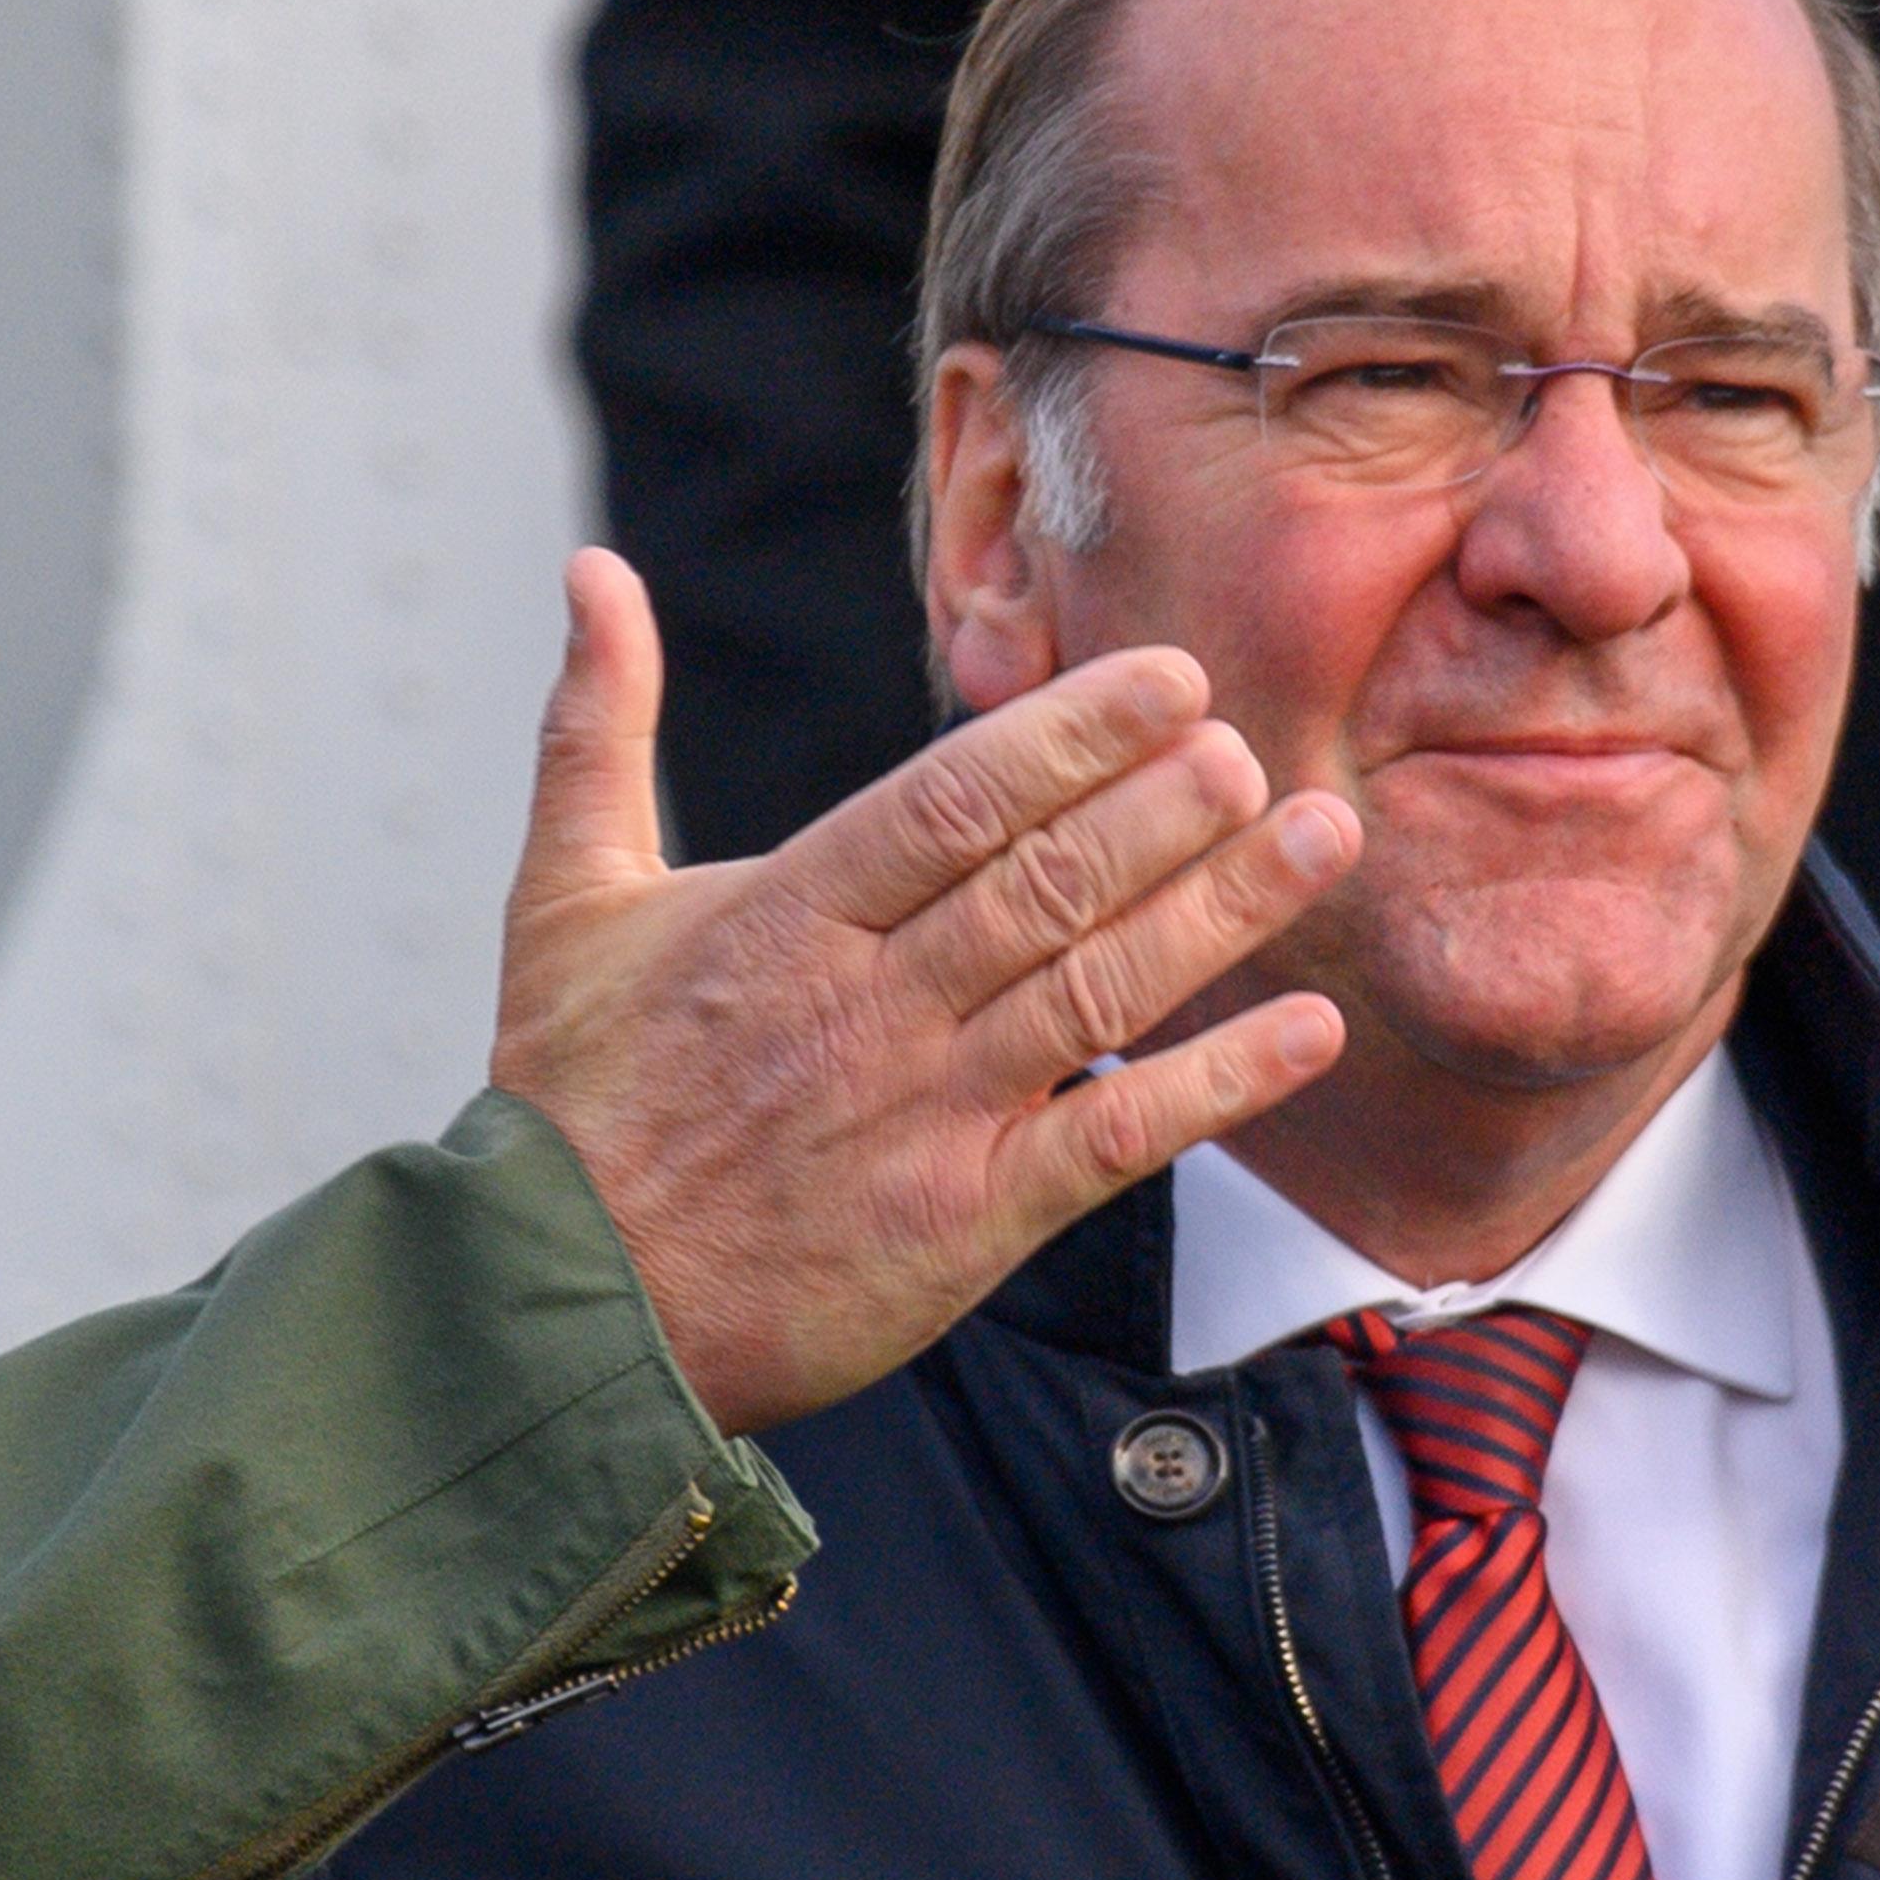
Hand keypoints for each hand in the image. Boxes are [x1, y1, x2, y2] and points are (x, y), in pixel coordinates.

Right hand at [491, 551, 1353, 1434]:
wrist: (561, 1308)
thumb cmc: (568, 1098)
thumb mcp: (564, 896)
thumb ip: (597, 725)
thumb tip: (593, 570)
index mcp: (784, 916)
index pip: (952, 799)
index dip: (1072, 734)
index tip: (1172, 681)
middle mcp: (863, 1005)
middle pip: (1043, 881)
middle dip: (1165, 808)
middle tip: (1255, 747)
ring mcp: (919, 1114)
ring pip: (1094, 988)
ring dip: (1221, 911)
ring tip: (1318, 838)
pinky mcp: (960, 1223)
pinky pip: (1111, 1138)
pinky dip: (1217, 1084)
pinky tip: (1309, 1030)